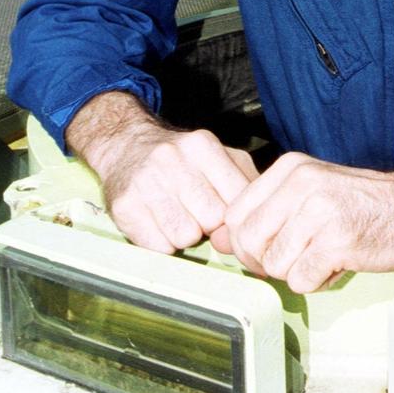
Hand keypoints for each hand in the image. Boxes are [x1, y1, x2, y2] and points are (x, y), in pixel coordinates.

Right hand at [65, 91, 257, 252]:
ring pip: (185, 237)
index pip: (236, 198)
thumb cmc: (180, 160)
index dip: (233, 214)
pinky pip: (158, 246)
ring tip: (178, 218)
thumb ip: (246, 179)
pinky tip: (158, 225)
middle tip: (197, 215)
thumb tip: (268, 216)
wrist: (126, 146)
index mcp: (203, 146)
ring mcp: (147, 182)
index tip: (225, 215)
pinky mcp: (125, 206)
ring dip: (185, 236)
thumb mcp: (217, 156)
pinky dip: (162, 244)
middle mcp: (173, 159)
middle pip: (212, 219)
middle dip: (209, 225)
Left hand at [210, 152, 393, 292]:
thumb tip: (227, 242)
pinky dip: (318, 282)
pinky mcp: (338, 240)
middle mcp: (301, 183)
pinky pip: (301, 280)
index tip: (268, 250)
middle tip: (297, 260)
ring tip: (324, 256)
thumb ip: (272, 209)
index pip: (235, 215)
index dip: (245, 244)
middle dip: (266, 263)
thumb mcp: (313, 189)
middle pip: (248, 242)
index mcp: (290, 168)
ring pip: (274, 265)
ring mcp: (320, 211)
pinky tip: (339, 263)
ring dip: (297, 272)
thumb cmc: (364, 203)